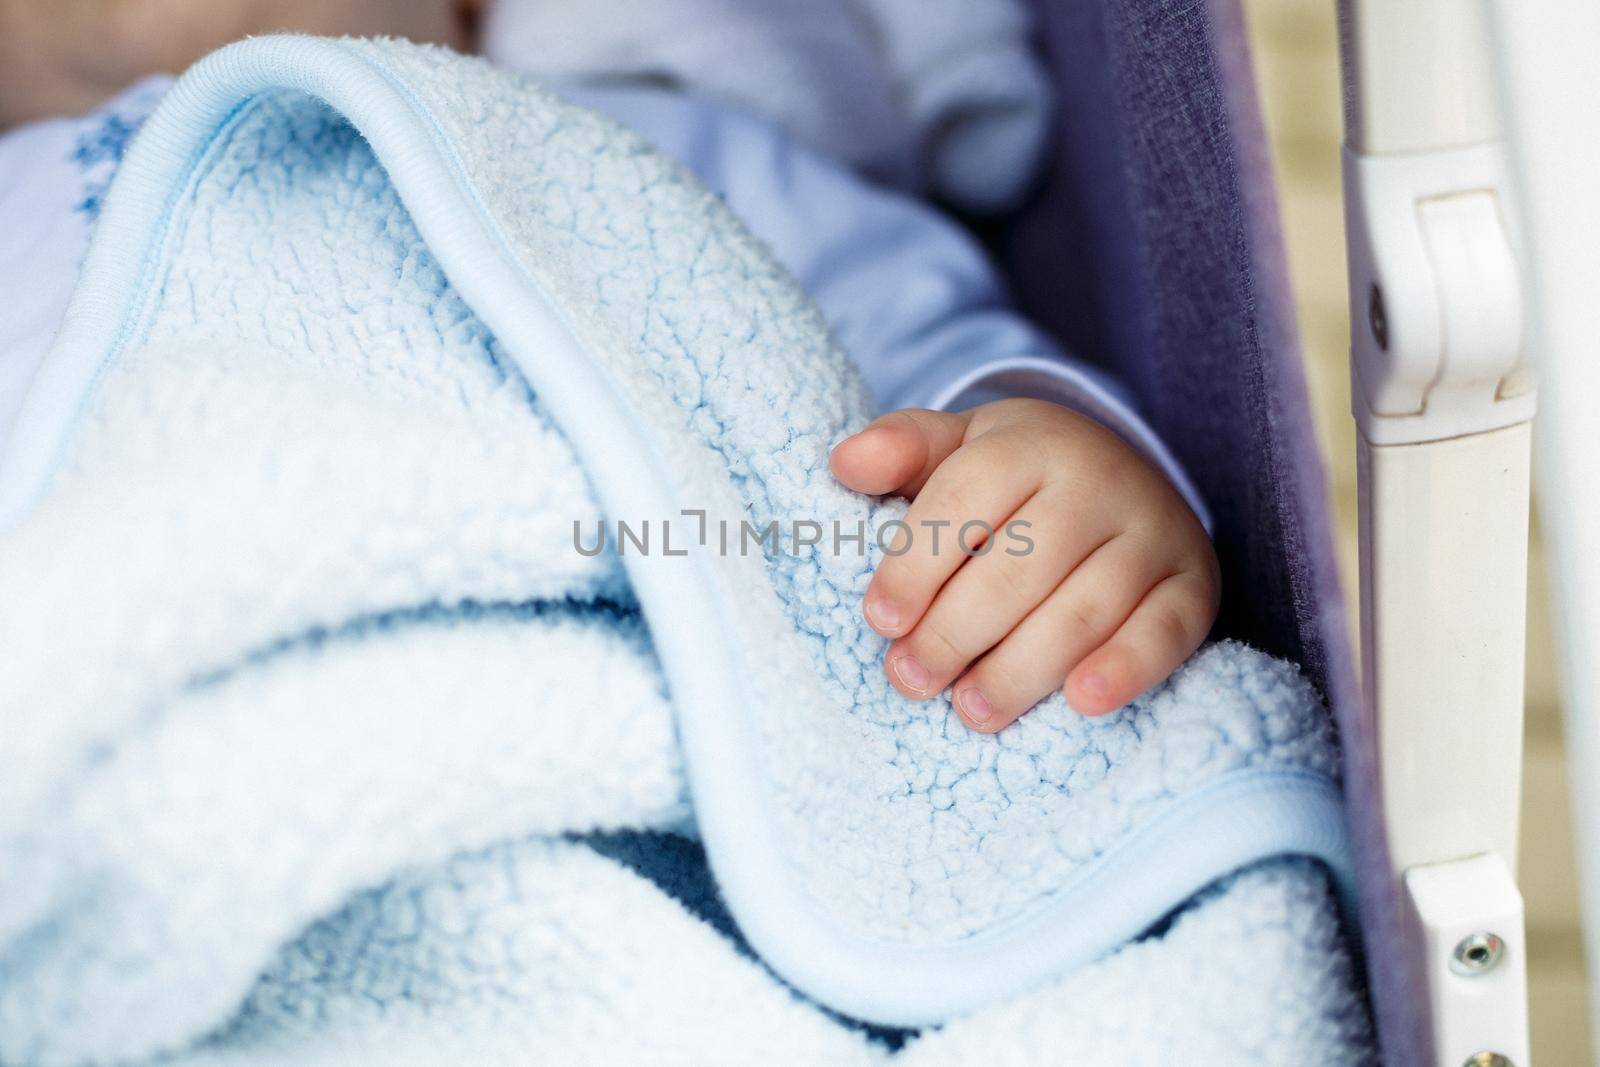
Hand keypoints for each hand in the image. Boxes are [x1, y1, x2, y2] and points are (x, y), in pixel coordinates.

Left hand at [829, 399, 1218, 730]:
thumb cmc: (1016, 479)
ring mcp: (1154, 534)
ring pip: (1083, 609)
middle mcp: (1100, 480)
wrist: (1124, 479)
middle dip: (955, 631)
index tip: (880, 620)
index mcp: (1030, 442)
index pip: (967, 498)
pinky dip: (1126, 669)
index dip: (916, 564)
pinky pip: (1164, 633)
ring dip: (1020, 669)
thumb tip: (846, 463)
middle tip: (910, 679)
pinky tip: (1081, 703)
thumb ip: (903, 450)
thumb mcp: (958, 448)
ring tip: (970, 710)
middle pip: (1021, 567)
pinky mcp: (1193, 587)